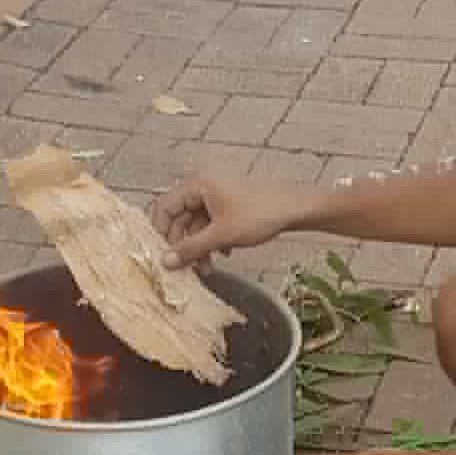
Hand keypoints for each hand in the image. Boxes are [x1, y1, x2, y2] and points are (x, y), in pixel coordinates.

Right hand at [150, 174, 307, 267]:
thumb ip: (191, 248)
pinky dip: (212, 242)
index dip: (160, 232)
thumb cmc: (261, 213)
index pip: (164, 207)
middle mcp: (203, 187)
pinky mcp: (228, 206)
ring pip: (196, 225)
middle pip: (179, 219)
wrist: (295, 208)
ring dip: (199, 248)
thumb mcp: (221, 235)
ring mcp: (216, 197)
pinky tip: (223, 255)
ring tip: (207, 269)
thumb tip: (166, 261)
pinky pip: (210, 226)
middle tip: (185, 268)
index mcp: (197, 185)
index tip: (161, 255)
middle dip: (182, 245)